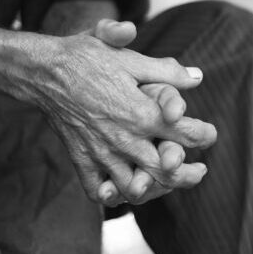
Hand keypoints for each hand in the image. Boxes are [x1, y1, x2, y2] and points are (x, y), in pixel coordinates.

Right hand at [89, 20, 208, 205]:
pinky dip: (113, 196)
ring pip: (135, 188)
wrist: (43, 69)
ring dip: (156, 189)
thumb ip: (167, 71)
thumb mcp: (130, 58)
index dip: (204, 136)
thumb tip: (198, 77)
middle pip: (166, 171)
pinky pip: (98, 190)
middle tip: (199, 171)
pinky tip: (125, 189)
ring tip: (167, 183)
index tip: (209, 135)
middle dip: (189, 175)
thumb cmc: (88, 58)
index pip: (186, 134)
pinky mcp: (81, 159)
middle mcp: (124, 139)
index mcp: (141, 113)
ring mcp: (101, 153)